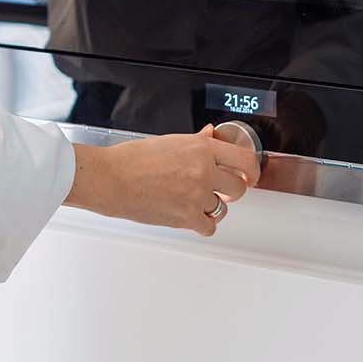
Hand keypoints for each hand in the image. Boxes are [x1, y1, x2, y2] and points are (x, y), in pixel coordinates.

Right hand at [64, 125, 259, 237]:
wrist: (110, 179)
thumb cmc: (132, 159)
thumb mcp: (169, 141)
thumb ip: (197, 141)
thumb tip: (212, 135)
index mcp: (201, 148)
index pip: (244, 160)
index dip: (251, 170)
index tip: (250, 175)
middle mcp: (203, 170)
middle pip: (238, 187)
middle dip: (231, 190)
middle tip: (220, 190)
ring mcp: (197, 195)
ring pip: (222, 208)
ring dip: (210, 206)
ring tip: (192, 199)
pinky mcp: (187, 217)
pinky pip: (209, 226)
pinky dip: (201, 223)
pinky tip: (190, 215)